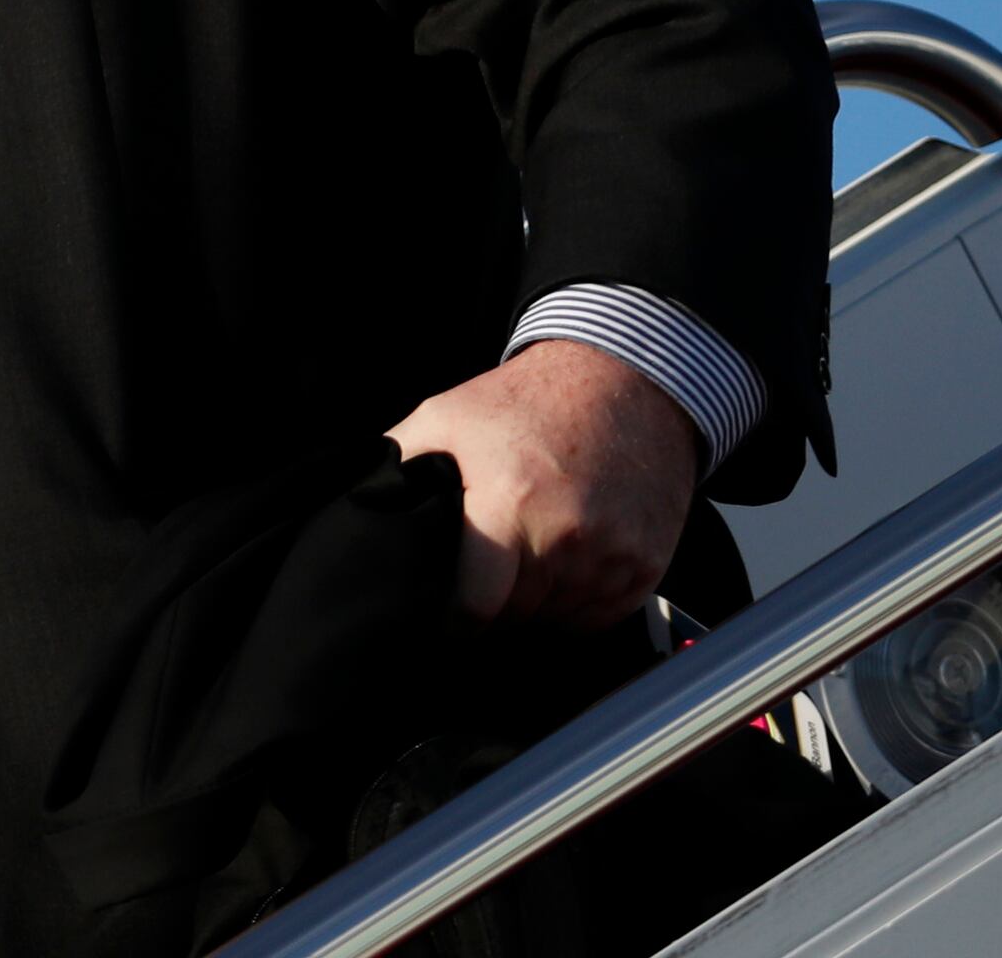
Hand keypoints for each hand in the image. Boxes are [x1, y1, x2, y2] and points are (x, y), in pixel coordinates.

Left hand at [387, 338, 701, 630]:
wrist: (622, 381)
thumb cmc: (524, 402)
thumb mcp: (446, 417)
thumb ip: (400, 466)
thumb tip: (356, 508)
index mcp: (510, 501)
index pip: (477, 606)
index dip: (453, 621)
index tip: (443, 617)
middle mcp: (566, 535)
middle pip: (515, 616)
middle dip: (493, 604)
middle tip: (484, 573)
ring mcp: (612, 553)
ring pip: (557, 620)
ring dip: (537, 604)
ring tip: (527, 555)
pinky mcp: (645, 564)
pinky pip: (600, 615)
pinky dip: (578, 603)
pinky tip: (565, 561)